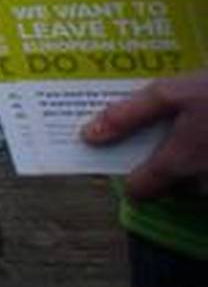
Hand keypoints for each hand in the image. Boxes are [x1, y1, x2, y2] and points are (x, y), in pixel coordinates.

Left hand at [84, 66, 207, 200]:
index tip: (133, 156)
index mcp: (180, 164)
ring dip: (201, 161)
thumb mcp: (173, 93)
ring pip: (202, 182)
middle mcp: (205, 186)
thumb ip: (128, 116)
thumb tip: (89, 136)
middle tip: (182, 131)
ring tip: (205, 127)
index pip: (140, 192)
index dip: (134, 175)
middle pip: (175, 186)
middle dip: (174, 163)